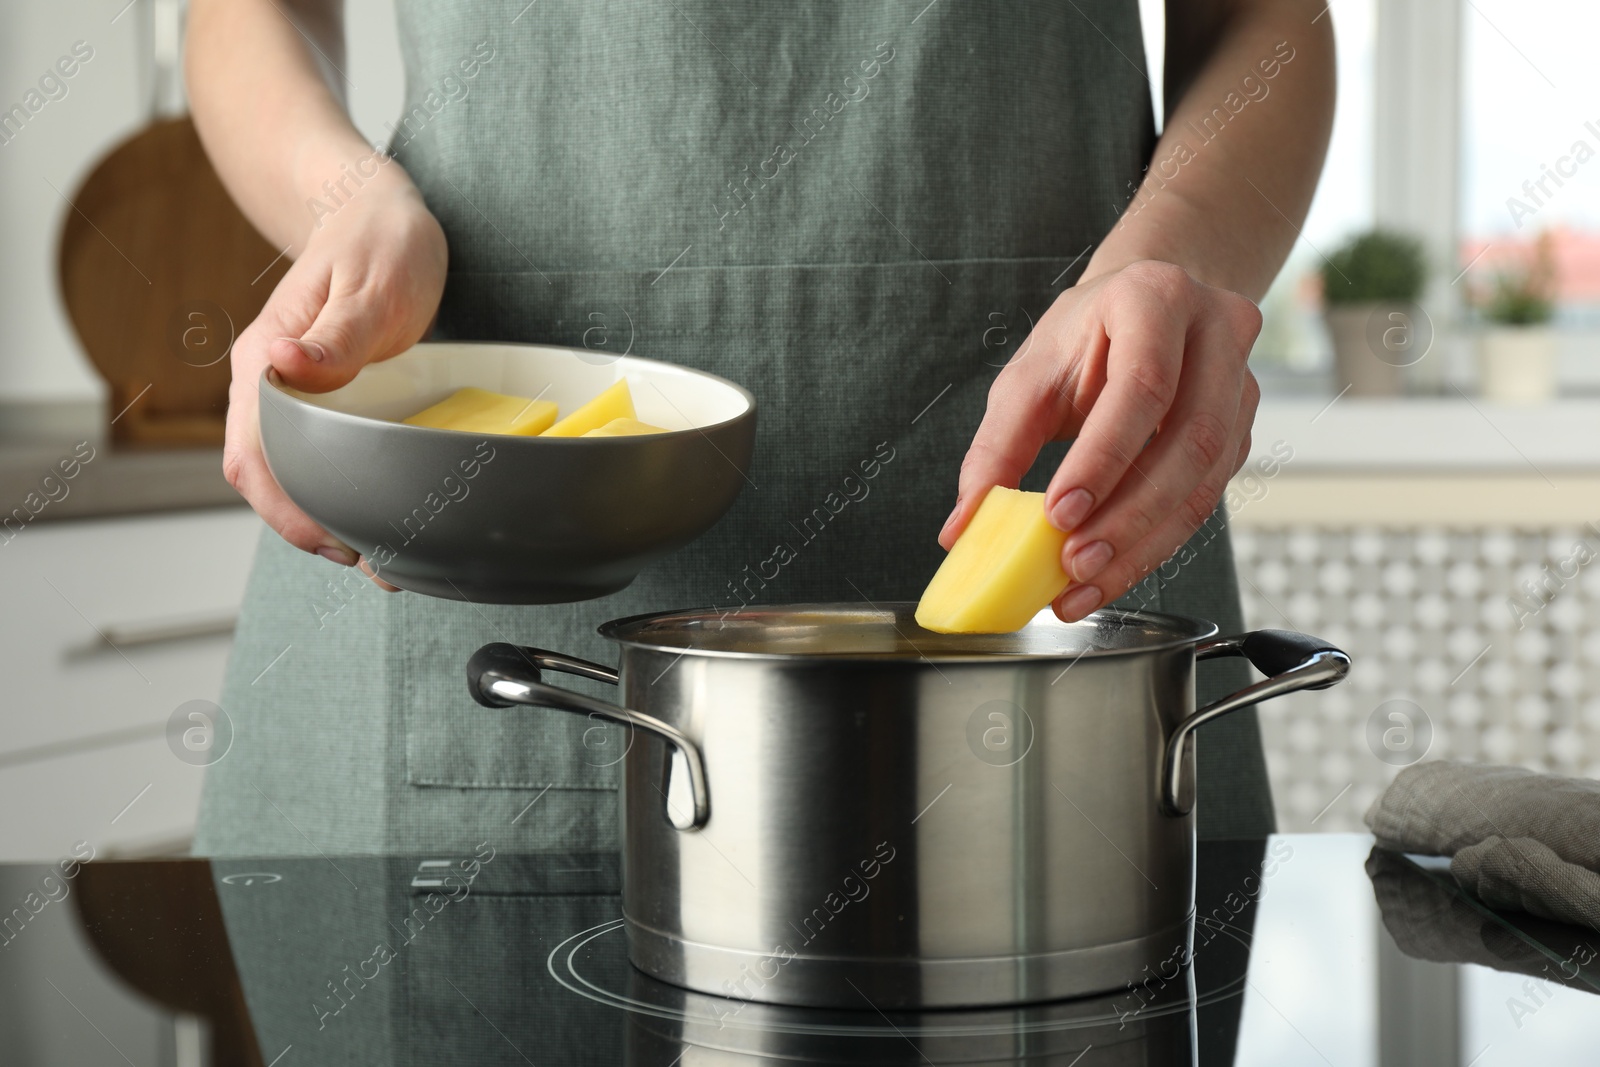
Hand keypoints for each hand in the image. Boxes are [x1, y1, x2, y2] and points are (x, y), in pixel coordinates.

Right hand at [223, 167, 446, 585]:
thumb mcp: (369, 282)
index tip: (337, 542)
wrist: (375, 211)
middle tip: (375, 564)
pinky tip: (381, 511)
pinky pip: (316, 455)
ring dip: (326, 517)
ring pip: (289, 473)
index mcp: (266, 361)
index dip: (289, 510)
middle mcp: (268, 384)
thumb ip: (334, 332)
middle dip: (310, 529)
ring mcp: (292, 394)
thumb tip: (283, 363)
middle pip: (266, 478)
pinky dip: (342, 491)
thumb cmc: (376, 241)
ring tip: (383, 554)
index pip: (254, 456)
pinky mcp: (321, 398)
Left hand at [943, 260, 1261, 621]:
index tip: (1060, 515)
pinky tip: (1115, 570)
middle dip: (1128, 517)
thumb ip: (995, 449)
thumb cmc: (1082, 339)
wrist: (1141, 310)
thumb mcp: (1029, 377)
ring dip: (1145, 544)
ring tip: (1087, 582)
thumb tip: (962, 529)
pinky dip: (1158, 543)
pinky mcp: (1244, 429)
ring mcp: (1241, 383)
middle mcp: (1216, 334)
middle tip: (1074, 565)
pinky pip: (1208, 498)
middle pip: (1190, 441)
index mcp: (1155, 299)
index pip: (1142, 386)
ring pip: (1207, 480)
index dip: (1103, 458)